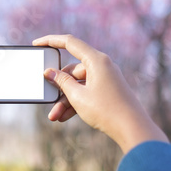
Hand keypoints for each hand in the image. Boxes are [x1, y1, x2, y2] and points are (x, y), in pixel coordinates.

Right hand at [33, 34, 167, 153]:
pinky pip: (86, 91)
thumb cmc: (106, 110)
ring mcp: (105, 78)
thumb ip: (61, 82)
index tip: (37, 44)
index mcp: (96, 60)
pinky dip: (76, 102)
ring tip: (55, 116)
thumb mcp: (77, 96)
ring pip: (78, 84)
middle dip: (58, 87)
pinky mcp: (107, 90)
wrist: (133, 129)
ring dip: (65, 100)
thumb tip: (50, 72)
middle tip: (47, 98)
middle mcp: (102, 66)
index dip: (51, 41)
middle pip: (72, 70)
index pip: (69, 43)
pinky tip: (64, 117)